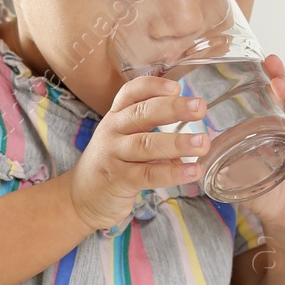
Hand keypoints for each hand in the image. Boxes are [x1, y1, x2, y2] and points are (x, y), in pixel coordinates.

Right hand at [67, 76, 209, 231]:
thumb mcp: (127, 141)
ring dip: (178, 143)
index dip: (153, 86)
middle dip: (173, 108)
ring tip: (203, 143)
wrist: (81, 197)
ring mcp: (113, 155)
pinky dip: (173, 173)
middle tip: (200, 107)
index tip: (176, 86)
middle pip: (142, 114)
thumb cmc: (112, 165)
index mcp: (117, 116)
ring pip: (146, 144)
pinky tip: (193, 171)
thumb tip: (196, 136)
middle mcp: (113, 131)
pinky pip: (148, 174)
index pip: (131, 93)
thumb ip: (157, 135)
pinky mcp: (118, 180)